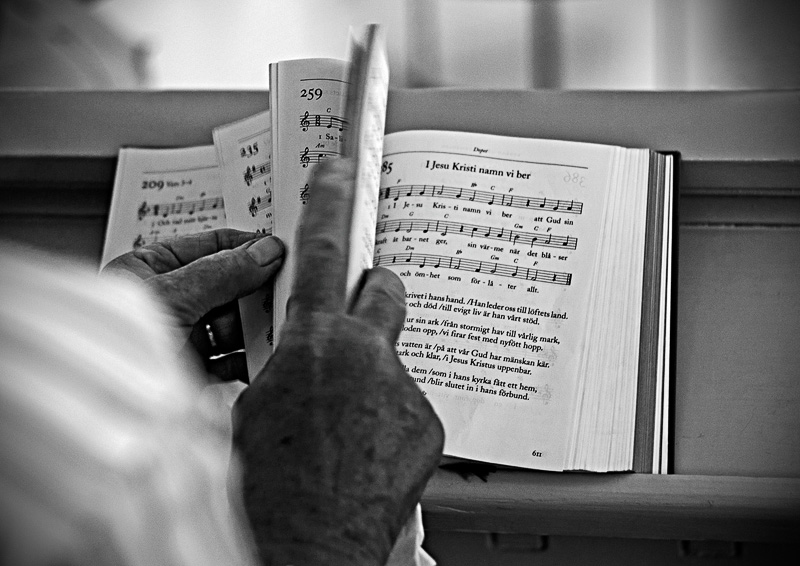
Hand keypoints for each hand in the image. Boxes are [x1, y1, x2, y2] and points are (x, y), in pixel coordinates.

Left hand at [102, 230, 283, 381]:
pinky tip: (265, 357)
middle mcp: (169, 302)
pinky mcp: (193, 373)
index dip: (246, 246)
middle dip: (256, 292)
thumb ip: (221, 273)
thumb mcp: (171, 297)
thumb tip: (264, 252)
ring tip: (278, 328)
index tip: (280, 248)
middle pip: (228, 287)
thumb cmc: (110, 347)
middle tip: (284, 292)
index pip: (209, 247)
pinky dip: (251, 359)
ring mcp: (183, 338)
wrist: (101, 414)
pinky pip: (232, 360)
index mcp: (150, 270)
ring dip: (256, 328)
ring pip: (234, 324)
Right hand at [232, 159, 443, 565]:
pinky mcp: (427, 425)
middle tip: (349, 322)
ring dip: (369, 378)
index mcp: (313, 344)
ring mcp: (403, 390)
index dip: (329, 202)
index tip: (339, 170)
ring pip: (390, 358)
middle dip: (367, 295)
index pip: (322, 251)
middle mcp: (367, 357)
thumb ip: (278, 367)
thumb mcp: (247, 410)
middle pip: (383, 290)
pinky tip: (362, 451)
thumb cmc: (268, 489)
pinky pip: (404, 404)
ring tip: (343, 425)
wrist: (309, 547)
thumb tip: (289, 363)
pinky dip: (385, 419)